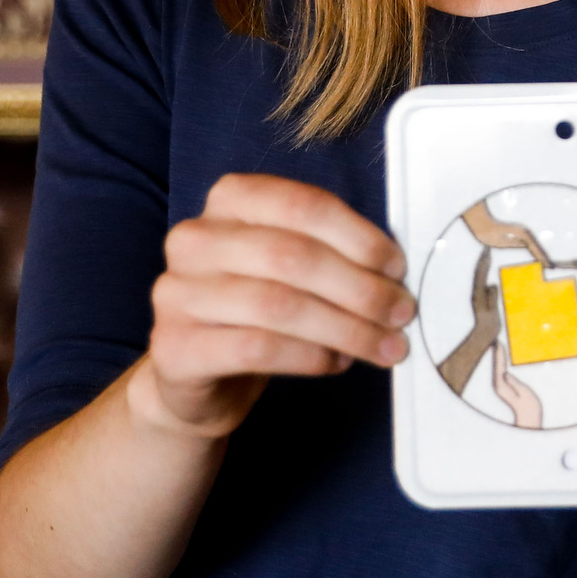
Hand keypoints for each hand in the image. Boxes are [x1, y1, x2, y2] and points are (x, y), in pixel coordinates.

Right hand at [137, 174, 413, 438]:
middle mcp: (194, 239)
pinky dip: (310, 356)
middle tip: (402, 313)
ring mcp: (176, 293)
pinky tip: (336, 362)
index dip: (359, 237)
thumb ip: (335, 254)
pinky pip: (257, 348)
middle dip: (360, 289)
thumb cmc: (259, 311)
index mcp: (230, 201)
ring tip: (383, 346)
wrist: (197, 376)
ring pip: (278, 305)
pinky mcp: (174, 347)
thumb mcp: (294, 268)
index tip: (397, 268)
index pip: (302, 205)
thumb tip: (396, 271)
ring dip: (345, 328)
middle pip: (293, 256)